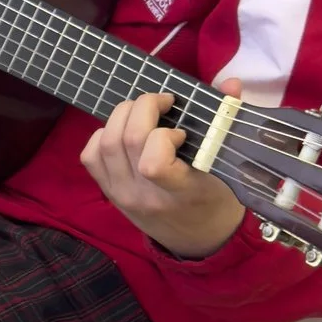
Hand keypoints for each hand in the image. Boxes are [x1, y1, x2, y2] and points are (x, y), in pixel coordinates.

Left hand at [82, 85, 244, 257]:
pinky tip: (125, 131)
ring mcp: (122, 194)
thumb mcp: (228, 167)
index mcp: (180, 193)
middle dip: (144, 107)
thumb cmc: (216, 199)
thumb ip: (227, 121)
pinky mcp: (108, 192)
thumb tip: (231, 82)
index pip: (153, 164)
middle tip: (164, 103)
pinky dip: (103, 134)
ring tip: (145, 112)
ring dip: (123, 114)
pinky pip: (90, 155)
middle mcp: (144, 195)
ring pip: (106, 142)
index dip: (163, 135)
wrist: (197, 239)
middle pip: (127, 140)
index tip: (182, 131)